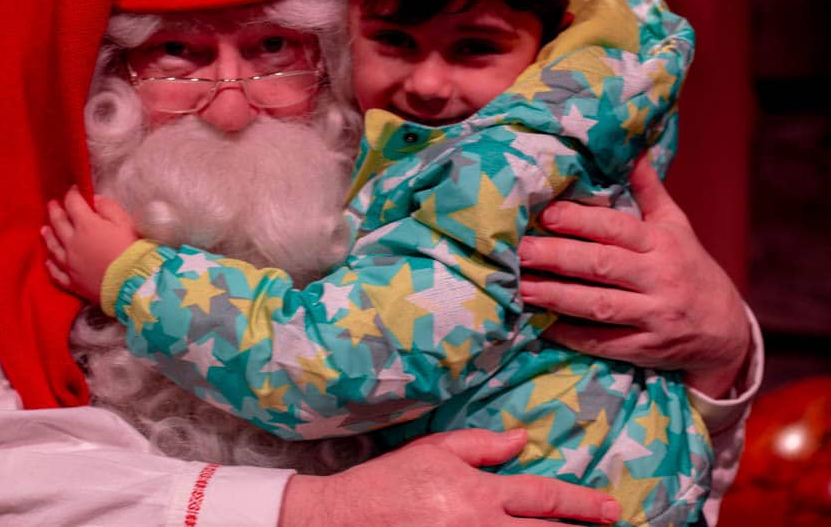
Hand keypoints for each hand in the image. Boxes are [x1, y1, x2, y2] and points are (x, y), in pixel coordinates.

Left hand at [42, 187, 138, 302]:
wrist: (131, 282)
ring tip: (44, 229)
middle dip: (55, 211)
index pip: (73, 204)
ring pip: (54, 247)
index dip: (73, 194)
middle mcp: (72, 243)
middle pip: (59, 223)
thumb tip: (95, 200)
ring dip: (48, 236)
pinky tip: (49, 261)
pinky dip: (51, 265)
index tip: (74, 189)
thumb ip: (108, 208)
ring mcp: (69, 263)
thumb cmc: (131, 249)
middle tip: (52, 204)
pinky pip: (57, 272)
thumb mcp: (125, 222)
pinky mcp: (72, 282)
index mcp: (85, 225)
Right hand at [281, 429, 620, 525]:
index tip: (608, 508)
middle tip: (613, 525)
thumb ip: (481, 445)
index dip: (580, 503)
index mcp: (478, 492)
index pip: (542, 496)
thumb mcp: (434, 451)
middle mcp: (481, 526)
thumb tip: (522, 439)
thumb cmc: (388, 482)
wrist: (345, 519)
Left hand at [517, 158, 750, 397]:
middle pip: (602, 265)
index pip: (618, 228)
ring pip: (599, 305)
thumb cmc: (690, 270)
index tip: (546, 214)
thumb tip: (631, 150)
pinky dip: (572, 335)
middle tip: (520, 250)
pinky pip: (604, 342)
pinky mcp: (646, 350)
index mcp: (663, 244)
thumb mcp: (677, 227)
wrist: (728, 332)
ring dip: (556, 297)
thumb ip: (650, 191)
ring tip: (520, 287)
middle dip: (557, 257)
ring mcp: (655, 317)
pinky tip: (542, 324)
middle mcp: (660, 278)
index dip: (581, 221)